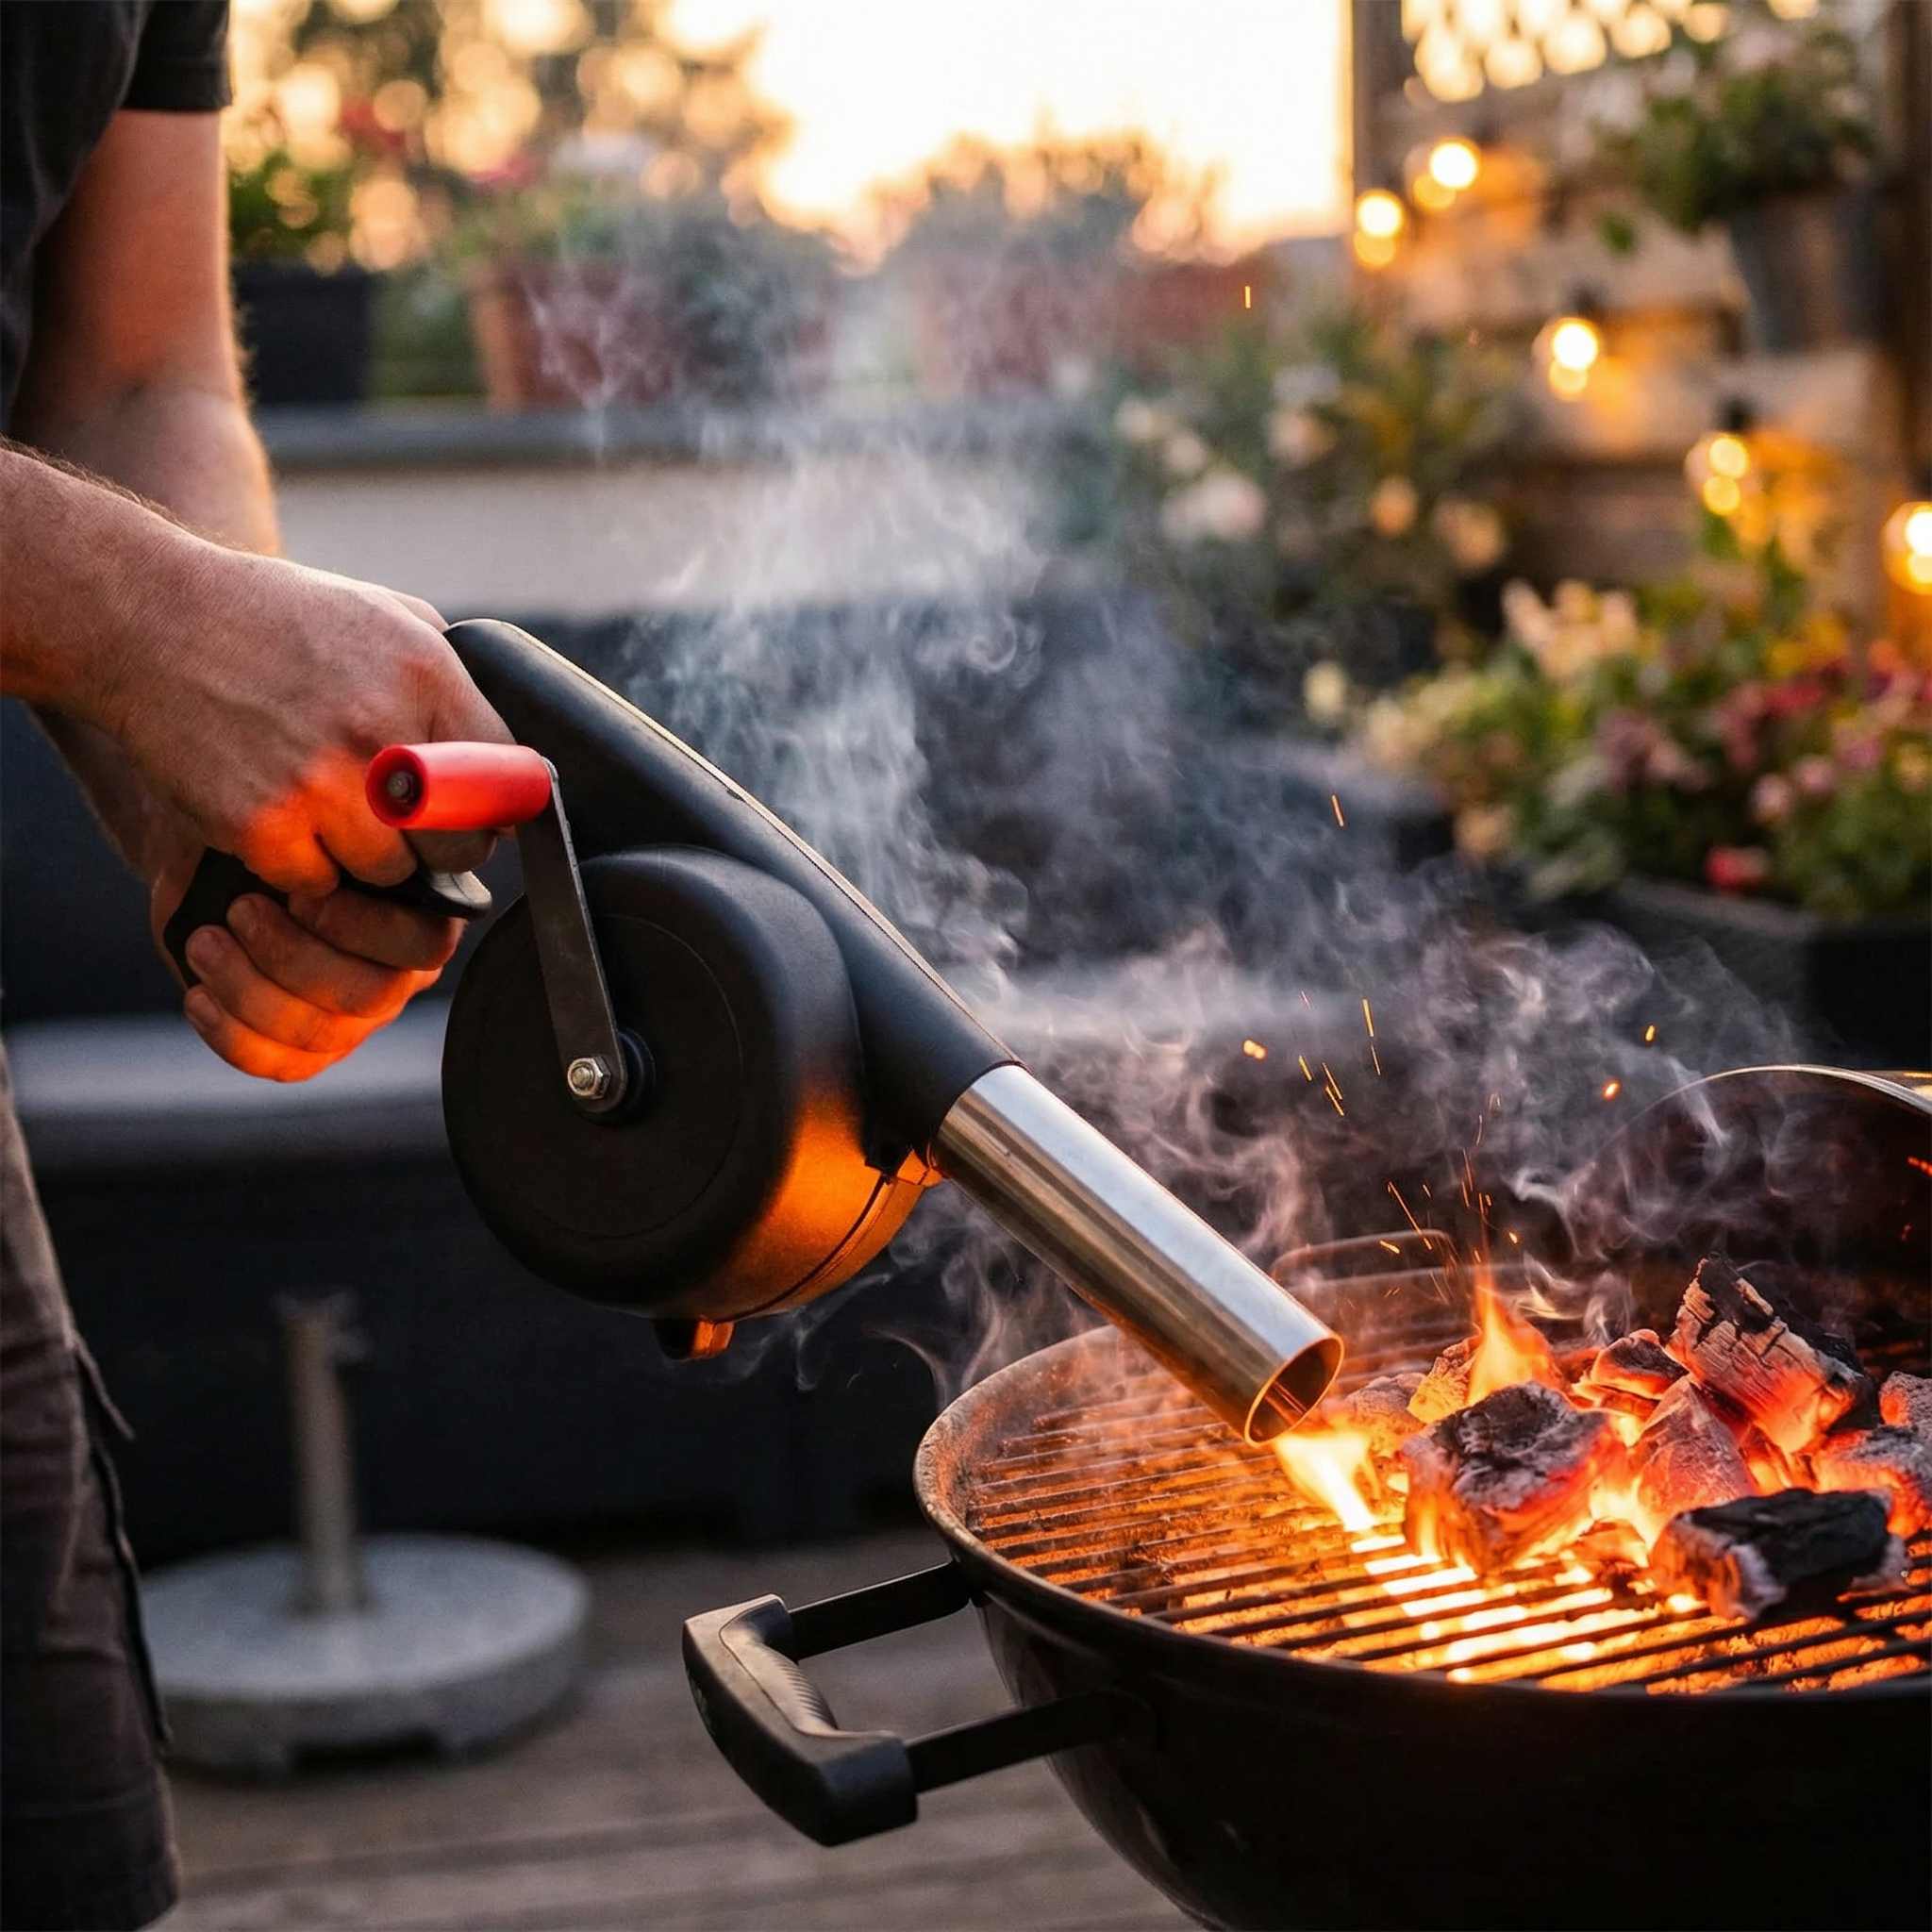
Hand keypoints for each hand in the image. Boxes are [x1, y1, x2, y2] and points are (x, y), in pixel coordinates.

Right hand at [97, 539, 510, 895]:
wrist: (150, 621)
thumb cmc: (274, 619)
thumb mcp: (383, 614)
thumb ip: (451, 678)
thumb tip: (509, 755)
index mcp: (423, 675)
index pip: (506, 779)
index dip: (493, 806)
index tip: (476, 813)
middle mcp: (380, 731)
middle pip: (457, 844)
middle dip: (440, 846)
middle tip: (407, 828)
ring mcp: (320, 783)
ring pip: (388, 873)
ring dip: (366, 857)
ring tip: (332, 813)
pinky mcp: (261, 825)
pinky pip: (316, 883)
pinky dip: (301, 866)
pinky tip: (281, 820)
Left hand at [146, 817, 460, 1079]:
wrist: (214, 853)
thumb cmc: (271, 822)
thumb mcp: (312, 808)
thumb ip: (358, 818)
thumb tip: (390, 805)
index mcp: (422, 915)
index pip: (423, 944)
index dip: (362, 927)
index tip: (305, 888)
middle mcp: (399, 973)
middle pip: (369, 995)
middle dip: (294, 956)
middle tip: (241, 910)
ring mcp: (355, 1018)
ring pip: (319, 1032)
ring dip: (250, 988)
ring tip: (206, 941)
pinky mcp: (306, 1048)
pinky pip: (280, 1064)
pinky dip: (231, 1034)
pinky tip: (199, 994)